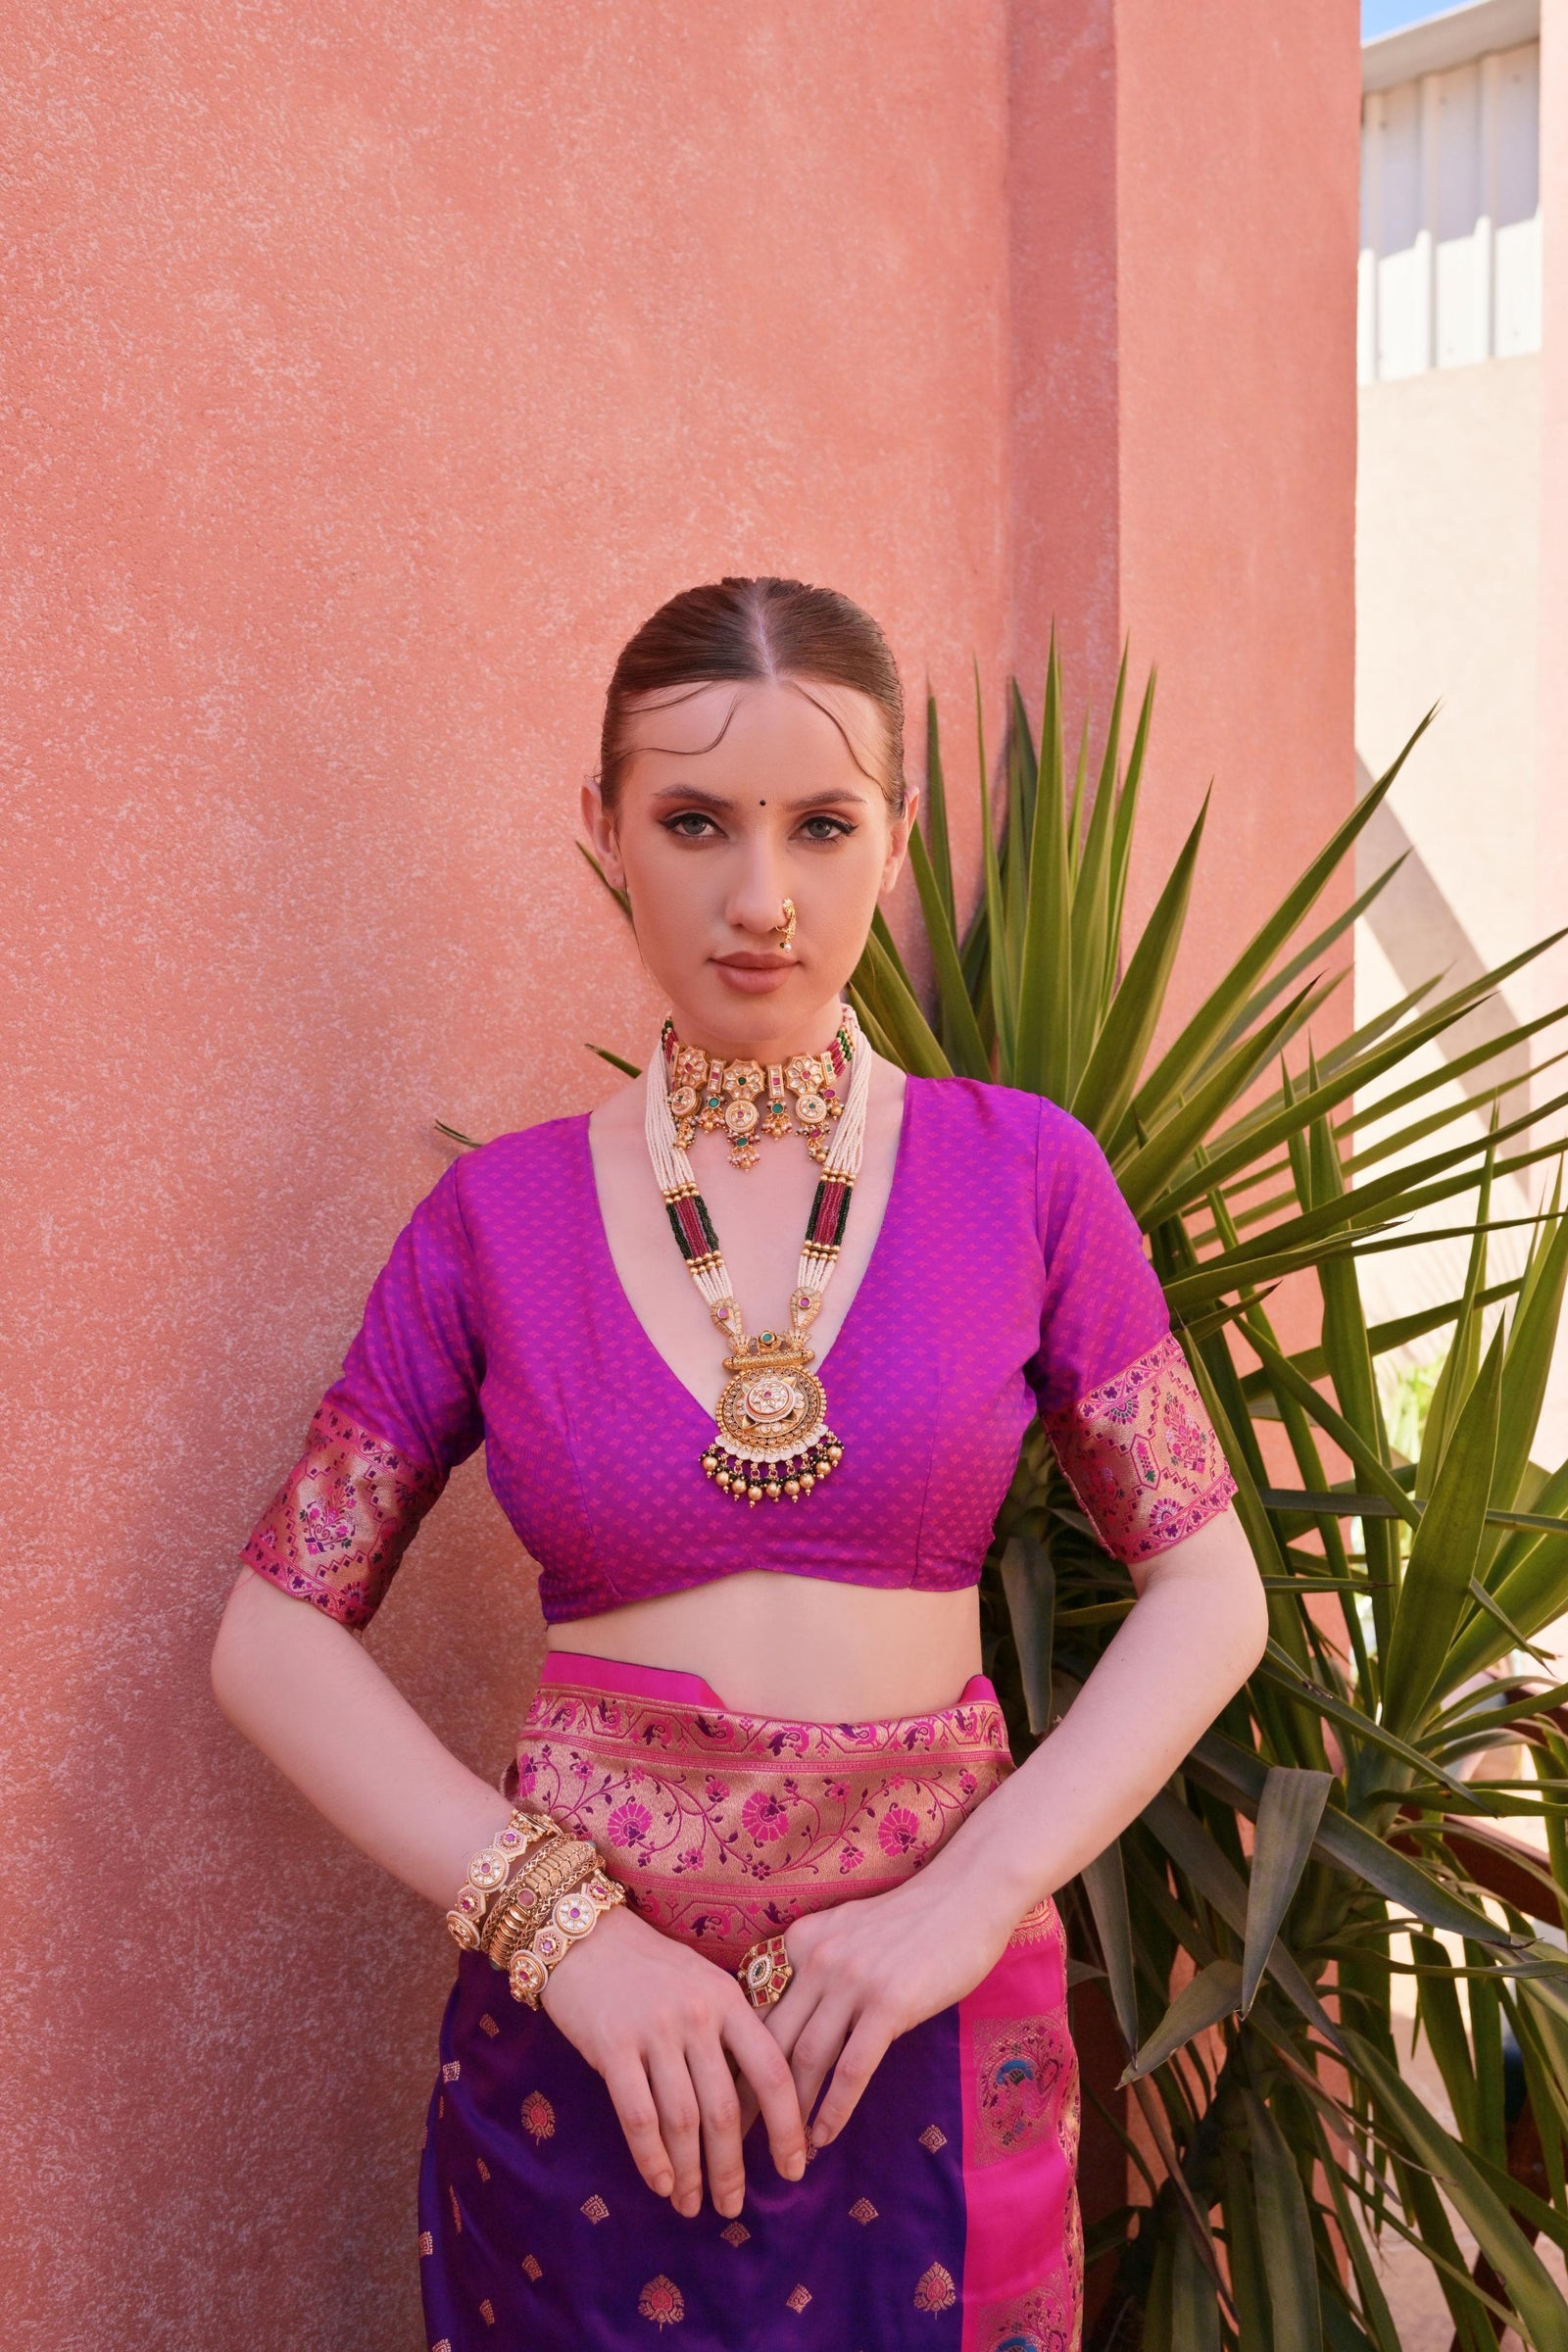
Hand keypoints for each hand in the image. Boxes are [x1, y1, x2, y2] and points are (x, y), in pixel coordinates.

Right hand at [539, 1902, 806, 2218]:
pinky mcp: (612, 2045)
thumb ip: (729, 2029)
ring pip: (683, 2119)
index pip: (770, 2071)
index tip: (794, 2168)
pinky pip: (638, 2115)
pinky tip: (661, 2184)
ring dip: (691, 2172)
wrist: (580, 1932)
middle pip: (725, 2108)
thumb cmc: (646, 1963)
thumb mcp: (702, 1981)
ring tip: (694, 2205)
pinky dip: (651, 2158)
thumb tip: (756, 2100)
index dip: (786, 2126)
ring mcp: (654, 2030)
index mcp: (728, 1998)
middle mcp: (697, 2015)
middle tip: (733, 2207)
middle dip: (732, 2167)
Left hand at [739, 1866, 1023, 2149]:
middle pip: (770, 2040)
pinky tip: (824, 2136)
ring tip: (785, 2151)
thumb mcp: (844, 1932)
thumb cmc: (907, 1920)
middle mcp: (815, 1958)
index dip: (736, 2061)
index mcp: (799, 1941)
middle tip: (737, 2143)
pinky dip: (833, 2108)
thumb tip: (786, 2020)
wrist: (966, 1894)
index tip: (722, 2099)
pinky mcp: (889, 2002)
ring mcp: (852, 1979)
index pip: (755, 2011)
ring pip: (806, 2059)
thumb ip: (812, 1968)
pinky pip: (852, 2067)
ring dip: (793, 2112)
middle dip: (751, 2097)